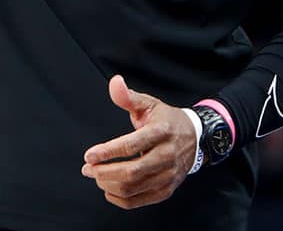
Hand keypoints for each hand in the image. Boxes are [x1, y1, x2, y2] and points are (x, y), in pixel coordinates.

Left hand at [80, 75, 196, 209]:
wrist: (195, 139)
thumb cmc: (167, 121)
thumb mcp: (149, 104)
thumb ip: (128, 96)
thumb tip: (114, 82)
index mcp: (161, 132)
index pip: (131, 145)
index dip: (107, 152)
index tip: (89, 155)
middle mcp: (167, 156)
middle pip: (132, 171)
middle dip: (104, 172)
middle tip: (87, 168)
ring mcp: (169, 176)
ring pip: (134, 187)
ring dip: (109, 184)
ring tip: (95, 175)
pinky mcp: (167, 189)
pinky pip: (139, 200)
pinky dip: (120, 198)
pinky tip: (108, 188)